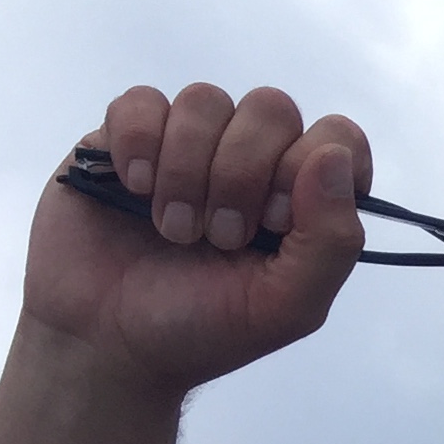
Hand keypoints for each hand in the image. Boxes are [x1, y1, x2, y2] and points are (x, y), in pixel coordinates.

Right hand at [24, 83, 372, 397]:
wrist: (106, 343)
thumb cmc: (202, 329)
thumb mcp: (288, 307)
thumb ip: (332, 241)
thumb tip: (334, 158)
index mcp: (300, 199)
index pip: (337, 138)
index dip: (309, 169)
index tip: (278, 221)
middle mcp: (249, 162)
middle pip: (272, 107)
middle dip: (243, 174)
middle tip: (220, 237)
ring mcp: (187, 145)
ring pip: (206, 100)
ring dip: (188, 169)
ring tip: (173, 230)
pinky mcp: (125, 139)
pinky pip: (142, 101)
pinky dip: (139, 144)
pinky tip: (135, 190)